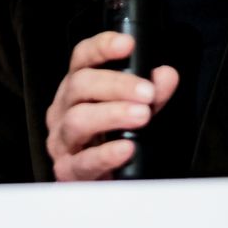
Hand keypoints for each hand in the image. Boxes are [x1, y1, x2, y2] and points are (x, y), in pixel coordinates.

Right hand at [45, 31, 178, 180]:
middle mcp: (63, 108)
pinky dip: (106, 154)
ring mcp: (61, 139)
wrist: (106, 183)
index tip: (127, 44)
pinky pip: (82, 161)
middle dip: (116, 85)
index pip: (82, 57)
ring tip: (142, 115)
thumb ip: (152, 93)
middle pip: (80, 85)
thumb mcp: (138, 109)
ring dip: (112, 115)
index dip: (102, 47)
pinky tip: (126, 148)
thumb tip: (166, 75)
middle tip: (146, 92)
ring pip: (78, 120)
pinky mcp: (66, 171)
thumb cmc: (114, 138)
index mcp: (78, 87)